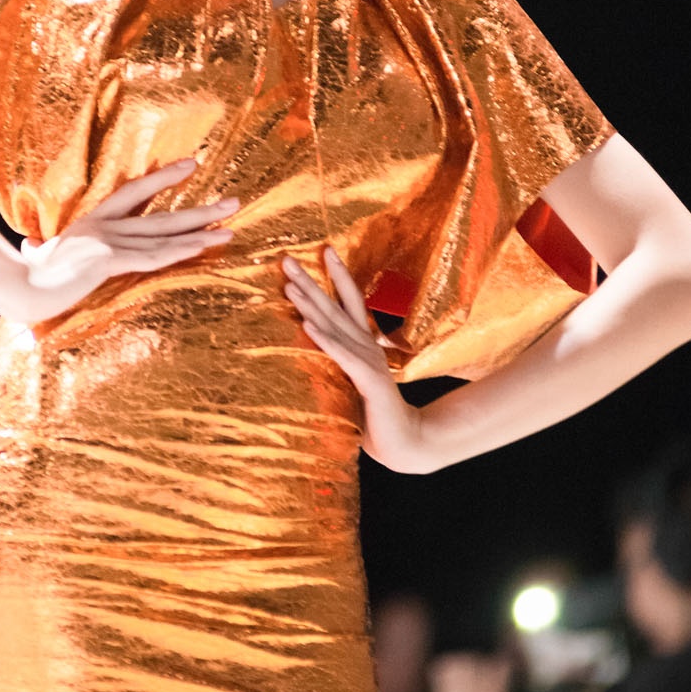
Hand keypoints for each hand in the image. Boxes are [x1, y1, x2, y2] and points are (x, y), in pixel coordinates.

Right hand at [12, 158, 237, 321]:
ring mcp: (107, 241)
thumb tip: (28, 247)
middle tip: (235, 202)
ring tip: (233, 225)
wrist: (16, 288)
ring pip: (164, 234)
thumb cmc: (24, 278)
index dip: (163, 178)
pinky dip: (180, 251)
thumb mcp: (37, 257)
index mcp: (91, 222)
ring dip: (202, 231)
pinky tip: (203, 247)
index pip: (134, 192)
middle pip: (162, 215)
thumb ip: (38, 250)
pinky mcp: (108, 261)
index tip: (191, 165)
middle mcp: (103, 226)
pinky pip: (152, 256)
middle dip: (201, 209)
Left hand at [283, 248, 437, 471]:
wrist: (403, 441)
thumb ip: (340, 363)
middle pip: (335, 306)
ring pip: (334, 326)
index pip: (350, 301)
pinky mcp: (366, 380)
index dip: (338, 275)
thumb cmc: (374, 413)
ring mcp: (368, 361)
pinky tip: (308, 326)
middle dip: (311, 281)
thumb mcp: (353, 380)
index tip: (324, 249)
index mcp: (364, 343)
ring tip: (290, 285)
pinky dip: (324, 340)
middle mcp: (366, 345)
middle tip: (287, 259)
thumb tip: (315, 346)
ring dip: (311, 305)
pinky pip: (341, 356)